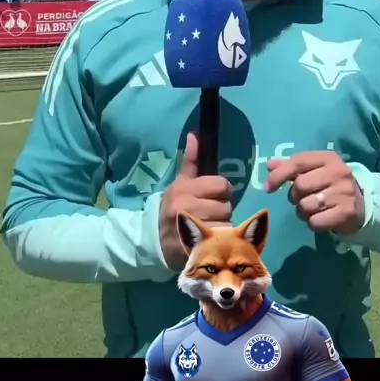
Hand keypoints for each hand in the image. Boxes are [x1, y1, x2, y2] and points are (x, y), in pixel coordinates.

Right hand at [159, 132, 232, 270]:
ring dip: (223, 224)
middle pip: (226, 205)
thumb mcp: (179, 183)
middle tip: (212, 212)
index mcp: (185, 188)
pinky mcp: (195, 245)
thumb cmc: (171, 207)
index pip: (221, 185)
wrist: (153, 238)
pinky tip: (210, 237)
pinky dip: (220, 238)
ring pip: (226, 222)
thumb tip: (194, 135)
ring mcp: (191, 227)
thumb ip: (191, 161)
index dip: (222, 191)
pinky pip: (221, 239)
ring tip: (211, 224)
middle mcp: (187, 206)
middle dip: (222, 209)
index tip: (215, 195)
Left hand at [264, 151, 364, 234]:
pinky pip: (315, 222)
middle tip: (301, 199)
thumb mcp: (314, 170)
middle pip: (300, 186)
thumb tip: (269, 165)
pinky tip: (321, 218)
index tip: (268, 188)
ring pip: (306, 205)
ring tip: (312, 209)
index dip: (279, 175)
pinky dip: (313, 223)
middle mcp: (338, 172)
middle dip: (294, 196)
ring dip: (303, 211)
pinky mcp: (347, 212)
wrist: (362, 203)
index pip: (297, 162)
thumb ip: (291, 167)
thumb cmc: (330, 184)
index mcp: (328, 158)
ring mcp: (344, 192)